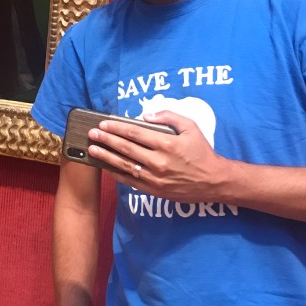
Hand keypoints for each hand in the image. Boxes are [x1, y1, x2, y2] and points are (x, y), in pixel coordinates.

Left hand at [87, 112, 226, 202]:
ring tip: (92, 150)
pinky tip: (106, 167)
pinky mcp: (154, 190)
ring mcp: (155, 178)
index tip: (103, 124)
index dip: (116, 128)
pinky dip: (116, 174)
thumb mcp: (191, 127)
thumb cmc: (202, 152)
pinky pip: (130, 181)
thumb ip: (169, 117)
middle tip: (92, 134)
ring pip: (124, 165)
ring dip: (106, 157)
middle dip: (106, 140)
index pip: (134, 133)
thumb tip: (146, 115)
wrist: (214, 181)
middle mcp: (158, 161)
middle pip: (126, 148)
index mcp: (166, 144)